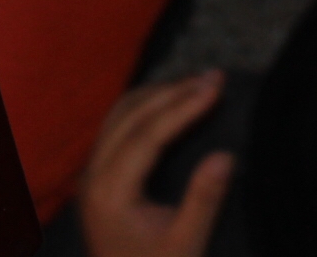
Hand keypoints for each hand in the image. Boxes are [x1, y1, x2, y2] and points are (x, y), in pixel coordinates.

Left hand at [80, 73, 233, 256]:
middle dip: (174, 91)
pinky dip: (145, 107)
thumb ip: (203, 200)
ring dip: (158, 94)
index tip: (216, 87)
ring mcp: (91, 174)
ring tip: (199, 83)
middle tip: (215, 77)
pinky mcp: (96, 175)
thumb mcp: (185, 245)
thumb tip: (225, 155)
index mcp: (111, 193)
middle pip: (131, 116)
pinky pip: (116, 126)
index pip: (148, 134)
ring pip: (120, 114)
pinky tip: (172, 102)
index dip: (183, 107)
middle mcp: (93, 176)